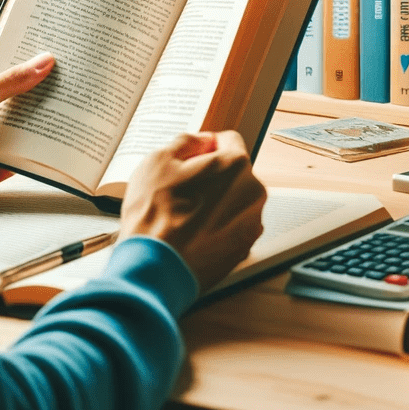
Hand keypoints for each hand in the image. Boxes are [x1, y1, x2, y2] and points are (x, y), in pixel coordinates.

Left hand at [0, 53, 54, 209]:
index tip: (54, 64)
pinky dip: (35, 156)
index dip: (27, 69)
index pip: (3, 74)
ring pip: (20, 132)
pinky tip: (53, 150)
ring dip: (40, 129)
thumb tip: (42, 62)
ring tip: (68, 118)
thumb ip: (10, 81)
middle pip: (16, 104)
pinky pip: (19, 159)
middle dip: (40, 101)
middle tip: (68, 91)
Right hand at [119, 131, 265, 291]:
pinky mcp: (246, 247)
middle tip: (183, 190)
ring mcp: (252, 222)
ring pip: (234, 200)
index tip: (192, 158)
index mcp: (236, 165)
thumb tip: (201, 141)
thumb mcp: (158, 161)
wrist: (155, 268)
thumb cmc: (155, 216)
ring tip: (185, 216)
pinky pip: (233, 226)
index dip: (206, 146)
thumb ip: (186, 142)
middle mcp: (253, 191)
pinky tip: (193, 234)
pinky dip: (217, 227)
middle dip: (212, 176)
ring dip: (216, 202)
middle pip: (233, 172)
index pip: (229, 140)